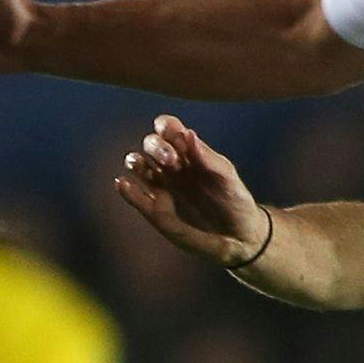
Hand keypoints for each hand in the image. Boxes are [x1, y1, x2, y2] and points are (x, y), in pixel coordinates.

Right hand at [114, 115, 267, 266]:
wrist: (239, 235)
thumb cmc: (235, 200)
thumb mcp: (227, 177)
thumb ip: (207, 157)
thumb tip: (187, 132)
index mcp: (191, 152)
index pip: (169, 128)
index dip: (165, 126)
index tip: (174, 135)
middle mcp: (173, 166)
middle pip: (151, 144)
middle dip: (156, 147)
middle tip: (171, 160)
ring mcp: (163, 187)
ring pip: (137, 165)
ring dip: (134, 161)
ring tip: (140, 166)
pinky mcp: (156, 210)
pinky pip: (135, 197)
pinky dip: (126, 189)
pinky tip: (124, 184)